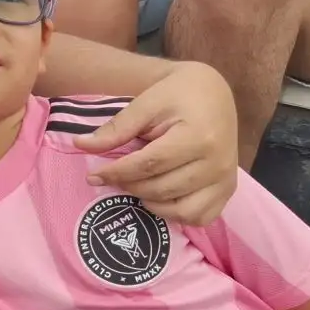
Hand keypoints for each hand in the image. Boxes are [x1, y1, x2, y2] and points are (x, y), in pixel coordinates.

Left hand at [75, 62, 238, 225]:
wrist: (213, 93)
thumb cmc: (178, 94)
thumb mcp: (146, 103)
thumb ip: (116, 128)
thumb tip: (80, 145)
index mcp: (198, 136)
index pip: (149, 165)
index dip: (117, 172)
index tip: (93, 175)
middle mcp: (217, 163)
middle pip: (162, 188)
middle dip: (129, 185)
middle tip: (112, 177)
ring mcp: (225, 180)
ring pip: (180, 210)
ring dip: (150, 202)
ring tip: (136, 185)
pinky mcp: (229, 190)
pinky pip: (200, 217)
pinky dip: (177, 214)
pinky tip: (160, 197)